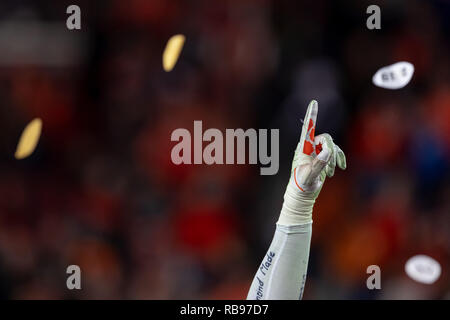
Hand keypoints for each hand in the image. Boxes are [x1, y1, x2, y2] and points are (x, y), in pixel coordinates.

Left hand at [278, 100, 345, 225]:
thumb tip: (328, 151)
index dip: (312, 115)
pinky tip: (341, 168)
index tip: (314, 102)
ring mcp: (316, 152)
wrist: (302, 196)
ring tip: (331, 173)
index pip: (308, 128)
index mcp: (302, 148)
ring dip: (334, 159)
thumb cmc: (301, 186)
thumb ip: (319, 163)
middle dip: (331, 152)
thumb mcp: (310, 176)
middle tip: (331, 169)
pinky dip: (339, 159)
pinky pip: (335, 152)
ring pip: (332, 146)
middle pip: (326, 139)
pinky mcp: (322, 158)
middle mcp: (308, 147)